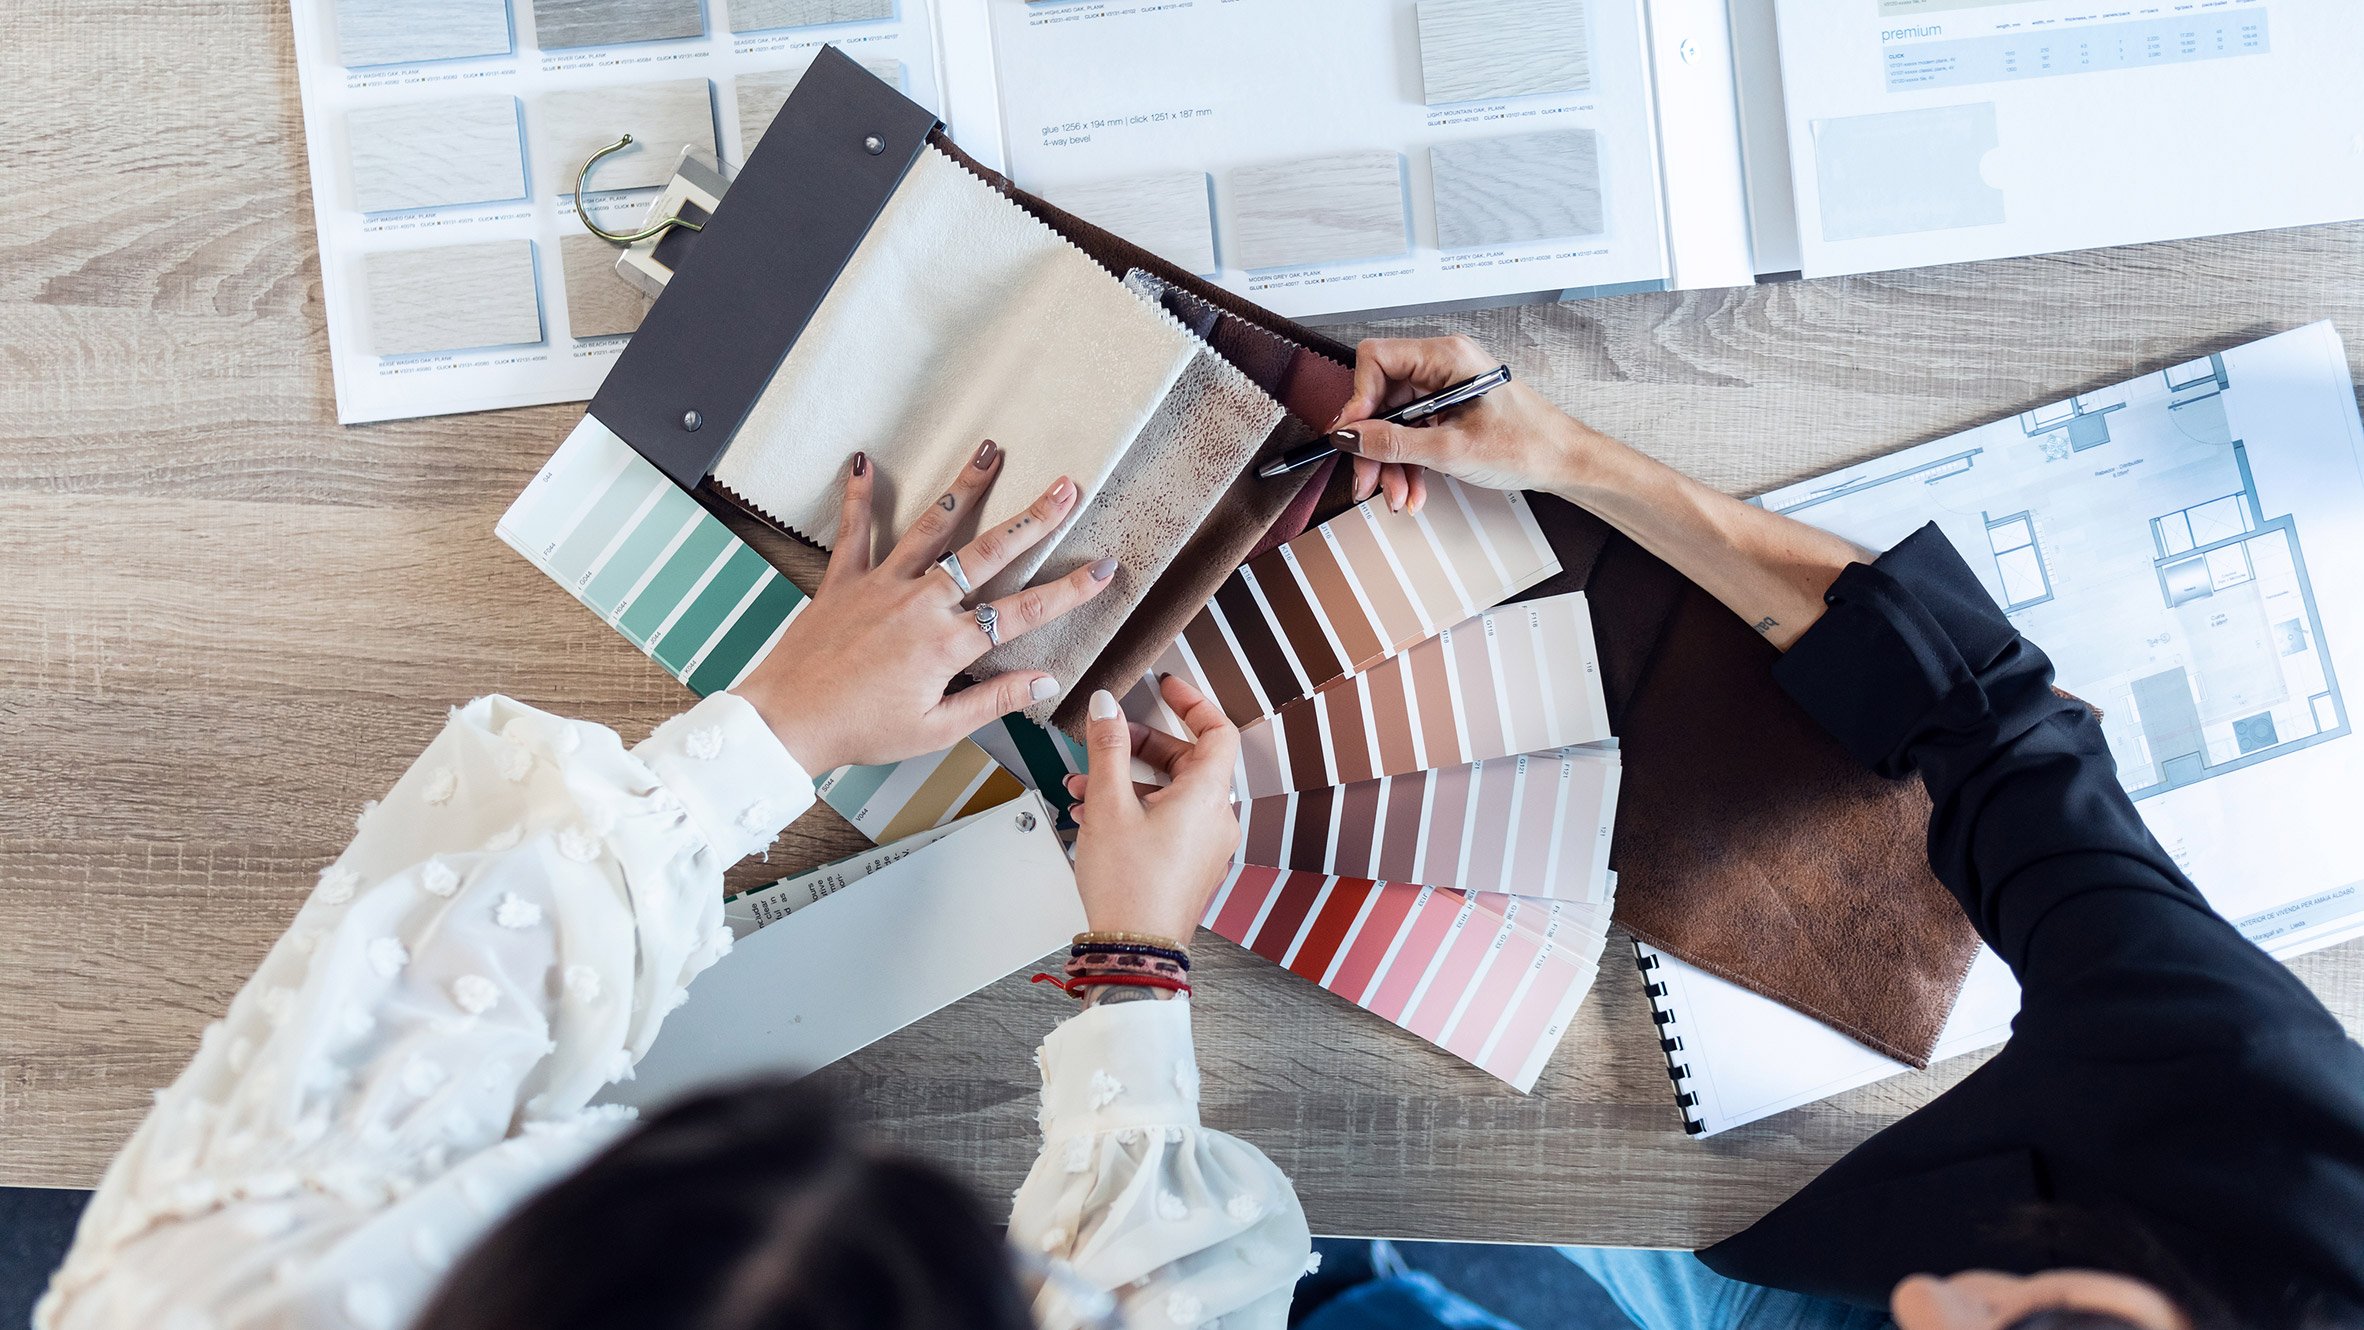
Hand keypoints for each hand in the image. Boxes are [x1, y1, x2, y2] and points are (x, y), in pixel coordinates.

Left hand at [732, 442, 1118, 772]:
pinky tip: (864, 462)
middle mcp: (919, 605)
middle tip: (1064, 487)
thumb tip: (1042, 681)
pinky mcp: (844, 581)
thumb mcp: (936, 729)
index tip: (1102, 568)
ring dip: (966, 487)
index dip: (1070, 590)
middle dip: (1033, 518)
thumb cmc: (860, 730)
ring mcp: (881, 586)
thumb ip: (992, 699)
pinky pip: (855, 531)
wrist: (787, 722)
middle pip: (988, 553)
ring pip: (933, 527)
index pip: (1024, 612)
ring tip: (990, 451)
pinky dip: (859, 497)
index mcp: (946, 644)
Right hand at [1060, 677, 1240, 941]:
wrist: (1135, 950)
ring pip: (1169, 793)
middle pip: (1187, 761)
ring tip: (1083, 786)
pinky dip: (1135, 809)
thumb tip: (1107, 705)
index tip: (1166, 687)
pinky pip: (1167, 821)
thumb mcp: (1109, 805)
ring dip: (1127, 781)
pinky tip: (1094, 816)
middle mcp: (1215, 820)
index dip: (1192, 702)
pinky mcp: (1189, 865)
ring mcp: (1205, 845)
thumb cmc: (1130, 887)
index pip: (1217, 731)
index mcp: (1207, 797)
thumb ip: (1108, 747)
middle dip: (1141, 746)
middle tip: (1108, 738)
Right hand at [1333, 335, 1609, 506]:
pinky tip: (1413, 490)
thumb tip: (1348, 437)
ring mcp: (1446, 388)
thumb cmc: (1528, 445)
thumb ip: (1394, 442)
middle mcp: (1442, 366)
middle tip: (1367, 481)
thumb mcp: (1451, 450)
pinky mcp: (1450, 410)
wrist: (1565, 462)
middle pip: (1382, 398)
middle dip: (1374, 445)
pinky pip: (1414, 432)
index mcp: (1446, 357)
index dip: (1357, 400)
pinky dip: (1410, 463)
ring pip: (1395, 421)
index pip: (1376, 359)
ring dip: (1391, 462)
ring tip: (1398, 496)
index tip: (1350, 438)